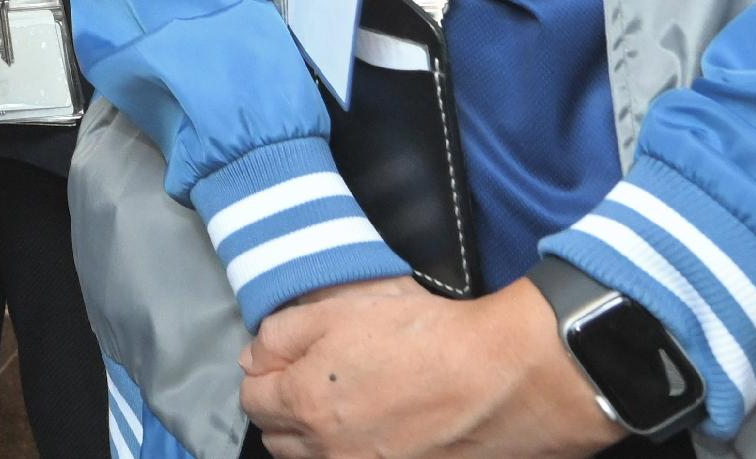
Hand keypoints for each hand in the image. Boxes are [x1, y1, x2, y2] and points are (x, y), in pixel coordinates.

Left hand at [238, 276, 620, 458]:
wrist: (502, 377)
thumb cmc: (423, 336)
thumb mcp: (339, 310)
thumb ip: (282, 333)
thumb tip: (253, 356)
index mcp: (305, 404)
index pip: (253, 399)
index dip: (264, 374)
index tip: (283, 361)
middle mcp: (329, 451)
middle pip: (279, 439)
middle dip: (284, 410)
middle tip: (313, 381)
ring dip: (317, 439)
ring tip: (347, 407)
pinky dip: (355, 452)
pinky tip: (378, 432)